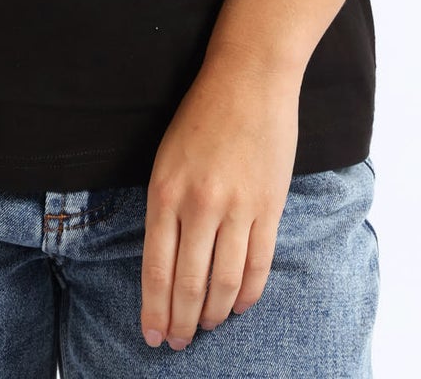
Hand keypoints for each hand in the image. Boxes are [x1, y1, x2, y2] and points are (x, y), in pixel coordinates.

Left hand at [139, 51, 301, 351]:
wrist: (248, 77)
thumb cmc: (201, 115)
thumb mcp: (165, 158)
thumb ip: (164, 208)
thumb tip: (165, 262)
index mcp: (165, 192)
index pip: (156, 269)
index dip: (154, 310)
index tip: (152, 336)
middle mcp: (199, 205)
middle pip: (189, 284)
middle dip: (182, 322)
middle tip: (178, 342)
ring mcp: (238, 208)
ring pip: (224, 282)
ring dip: (215, 314)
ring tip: (207, 328)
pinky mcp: (269, 206)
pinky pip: (258, 265)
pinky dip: (247, 294)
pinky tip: (239, 306)